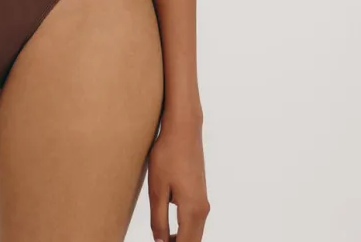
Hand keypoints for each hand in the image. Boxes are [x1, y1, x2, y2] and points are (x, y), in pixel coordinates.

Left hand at [147, 115, 209, 241]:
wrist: (184, 129)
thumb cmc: (167, 155)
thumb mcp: (157, 188)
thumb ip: (159, 218)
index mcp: (192, 210)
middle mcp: (202, 209)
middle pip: (193, 241)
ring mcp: (203, 201)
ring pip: (194, 233)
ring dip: (181, 240)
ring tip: (162, 241)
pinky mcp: (200, 194)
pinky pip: (194, 222)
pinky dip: (184, 231)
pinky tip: (169, 231)